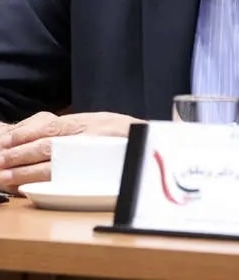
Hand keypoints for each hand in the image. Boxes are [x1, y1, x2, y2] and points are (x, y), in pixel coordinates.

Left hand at [0, 111, 142, 192]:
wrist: (153, 144)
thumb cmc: (124, 135)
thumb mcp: (100, 123)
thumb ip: (75, 127)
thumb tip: (41, 131)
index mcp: (87, 122)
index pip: (51, 125)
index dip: (26, 132)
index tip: (6, 139)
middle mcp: (89, 135)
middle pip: (48, 144)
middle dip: (19, 153)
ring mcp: (93, 154)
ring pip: (54, 161)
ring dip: (25, 170)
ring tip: (4, 176)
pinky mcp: (96, 172)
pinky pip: (67, 177)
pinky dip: (46, 182)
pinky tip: (29, 186)